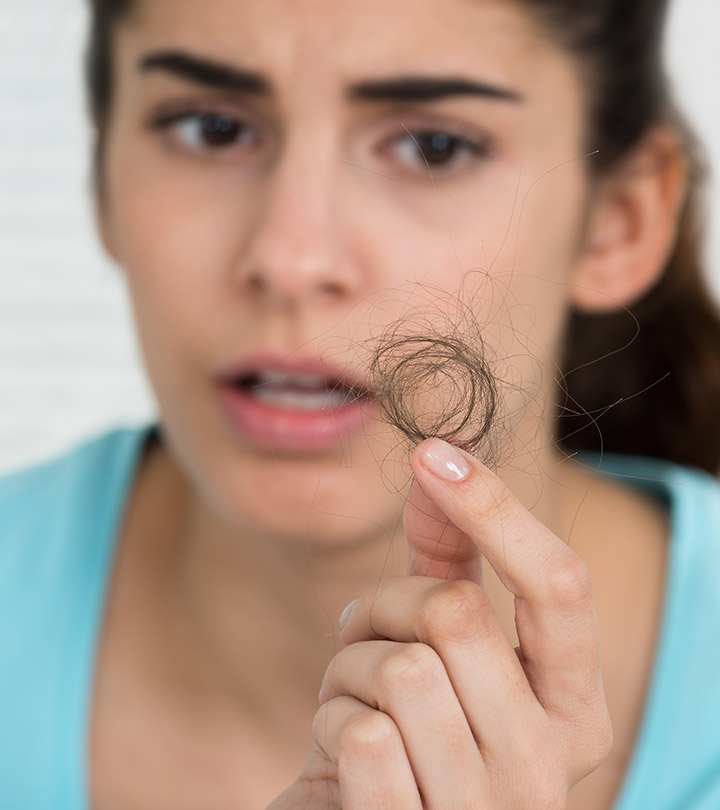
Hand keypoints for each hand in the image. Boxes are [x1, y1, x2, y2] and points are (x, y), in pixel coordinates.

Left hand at [267, 438, 612, 808]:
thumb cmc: (412, 725)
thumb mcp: (441, 642)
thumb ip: (449, 557)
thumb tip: (438, 458)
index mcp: (576, 709)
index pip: (561, 585)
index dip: (495, 508)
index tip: (433, 454)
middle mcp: (551, 766)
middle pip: (457, 613)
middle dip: (385, 603)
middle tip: (363, 631)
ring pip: (403, 670)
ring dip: (351, 666)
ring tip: (355, 696)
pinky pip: (361, 734)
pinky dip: (330, 721)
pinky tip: (341, 753)